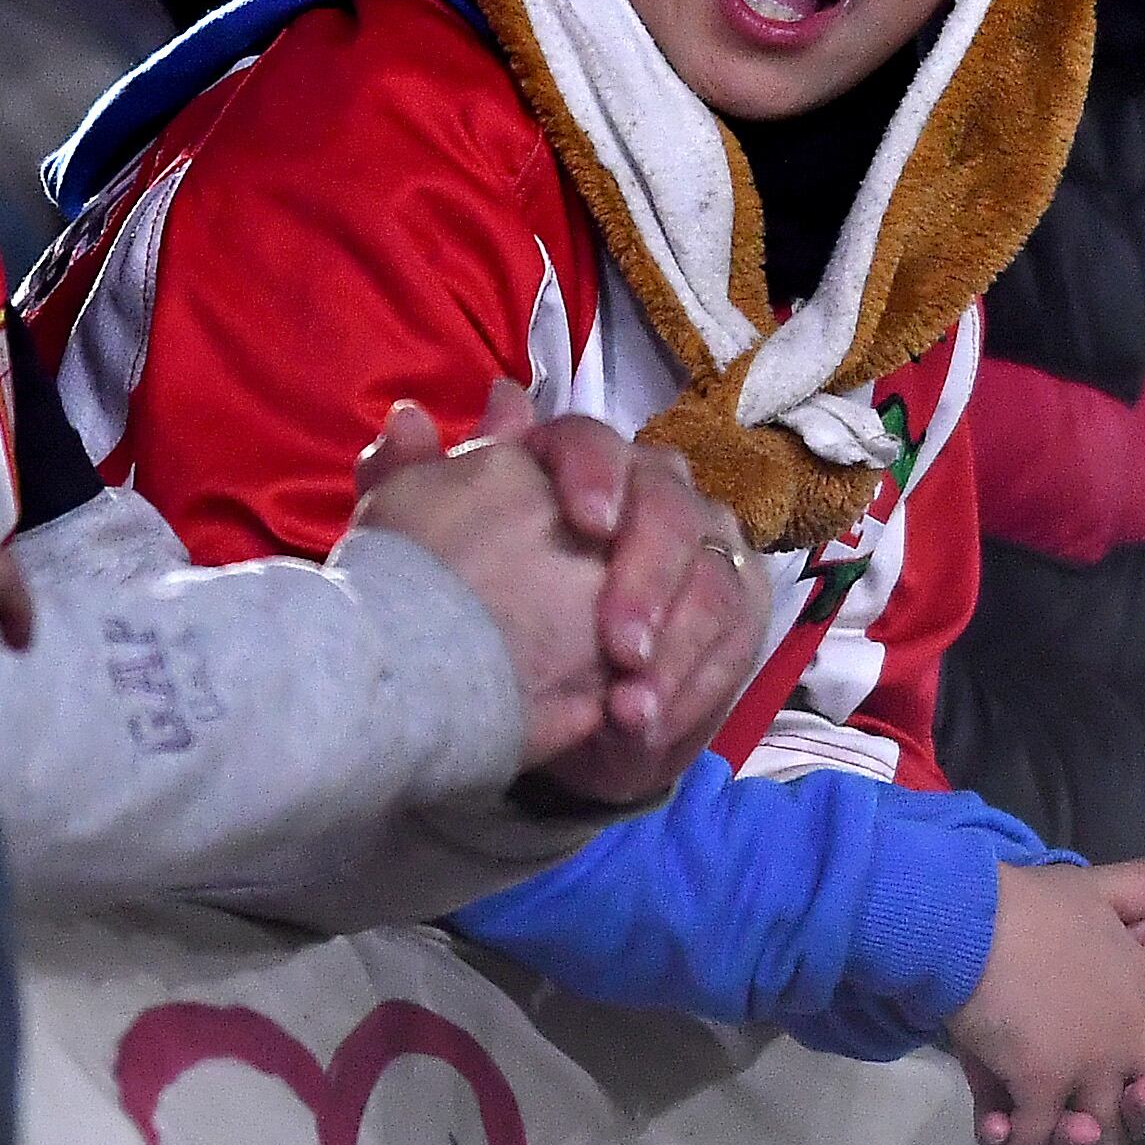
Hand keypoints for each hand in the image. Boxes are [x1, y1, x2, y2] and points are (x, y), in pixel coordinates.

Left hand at [350, 388, 768, 805]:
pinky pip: (734, 636)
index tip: (585, 522)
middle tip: (616, 648)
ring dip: (673, 649)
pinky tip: (647, 724)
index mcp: (579, 464)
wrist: (534, 694)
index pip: (593, 441)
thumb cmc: (487, 608)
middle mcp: (652, 490)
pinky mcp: (738, 605)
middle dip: (646, 579)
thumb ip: (415, 487)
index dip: (594, 474)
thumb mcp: (432, 553)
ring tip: (627, 709)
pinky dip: (690, 686)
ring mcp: (705, 546)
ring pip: (710, 578)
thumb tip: (406, 420)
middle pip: (670, 508)